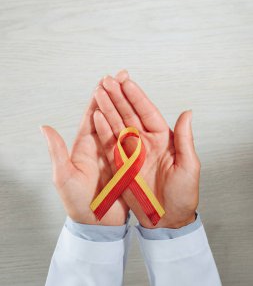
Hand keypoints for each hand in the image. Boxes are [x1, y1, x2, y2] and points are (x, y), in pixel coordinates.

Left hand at [41, 72, 128, 225]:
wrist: (97, 223)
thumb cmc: (78, 202)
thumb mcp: (64, 176)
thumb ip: (57, 151)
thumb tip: (45, 127)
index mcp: (85, 145)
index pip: (93, 114)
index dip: (99, 96)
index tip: (107, 79)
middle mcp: (100, 144)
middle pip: (109, 112)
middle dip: (116, 93)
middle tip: (123, 75)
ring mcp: (114, 151)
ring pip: (122, 122)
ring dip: (127, 104)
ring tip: (133, 88)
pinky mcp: (126, 160)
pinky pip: (132, 139)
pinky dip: (137, 124)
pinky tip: (143, 114)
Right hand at [93, 71, 199, 228]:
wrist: (166, 219)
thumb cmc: (182, 195)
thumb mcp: (188, 166)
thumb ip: (185, 139)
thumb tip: (188, 113)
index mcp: (162, 138)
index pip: (147, 111)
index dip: (137, 96)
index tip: (126, 81)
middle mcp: (145, 141)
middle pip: (129, 114)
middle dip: (118, 96)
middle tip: (107, 81)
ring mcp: (131, 151)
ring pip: (117, 124)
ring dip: (108, 108)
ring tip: (99, 92)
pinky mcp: (120, 163)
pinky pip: (110, 143)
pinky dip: (102, 129)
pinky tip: (96, 116)